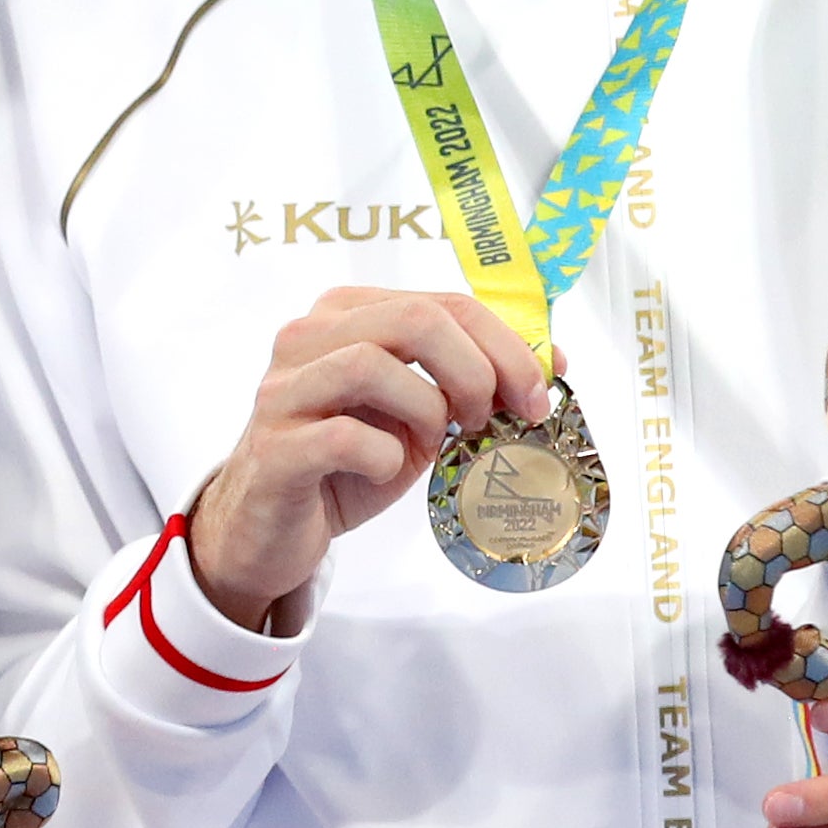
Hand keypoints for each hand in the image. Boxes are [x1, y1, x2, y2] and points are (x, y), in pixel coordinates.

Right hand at [187, 289, 550, 629]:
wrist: (272, 526)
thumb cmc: (348, 463)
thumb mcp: (418, 414)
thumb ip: (469, 379)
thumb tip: (555, 359)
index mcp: (345, 314)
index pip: (442, 301)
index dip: (505, 343)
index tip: (538, 392)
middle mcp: (306, 338)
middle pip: (413, 319)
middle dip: (477, 369)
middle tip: (493, 418)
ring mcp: (284, 391)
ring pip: (371, 365)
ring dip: (428, 409)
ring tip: (435, 442)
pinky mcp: (273, 449)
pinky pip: (341, 437)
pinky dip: (382, 456)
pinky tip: (385, 470)